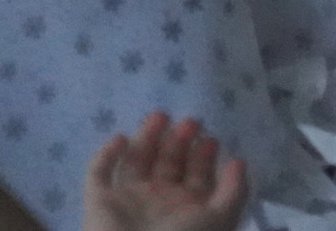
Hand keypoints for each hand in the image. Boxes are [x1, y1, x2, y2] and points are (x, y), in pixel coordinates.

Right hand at [82, 114, 248, 230]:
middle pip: (167, 166)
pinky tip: (119, 138)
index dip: (204, 158)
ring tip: (159, 115)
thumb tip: (238, 162)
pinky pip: (97, 175)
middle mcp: (157, 204)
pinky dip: (105, 156)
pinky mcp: (98, 203)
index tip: (209, 138)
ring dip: (146, 139)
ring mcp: (127, 202)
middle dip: (178, 143)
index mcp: (185, 212)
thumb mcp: (219, 219)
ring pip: (135, 163)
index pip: (196, 178)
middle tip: (189, 122)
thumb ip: (233, 191)